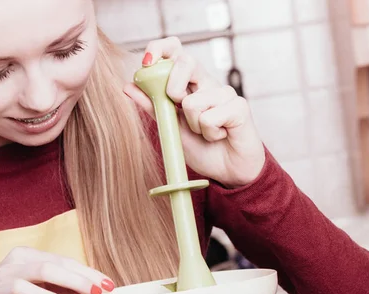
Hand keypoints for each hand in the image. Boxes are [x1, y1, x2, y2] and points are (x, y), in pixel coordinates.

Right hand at [0, 247, 114, 293]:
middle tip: (96, 293)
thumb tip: (97, 288)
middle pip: (43, 269)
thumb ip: (67, 285)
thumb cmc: (18, 293)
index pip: (60, 261)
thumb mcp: (42, 284)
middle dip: (73, 280)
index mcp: (25, 256)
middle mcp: (10, 268)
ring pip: (22, 287)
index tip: (107, 285)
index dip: (85, 273)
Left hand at [124, 37, 265, 188]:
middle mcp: (207, 82)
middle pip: (185, 61)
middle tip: (180, 111)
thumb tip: (127, 86)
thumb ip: (152, 106)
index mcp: (188, 82)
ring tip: (206, 133)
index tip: (146, 63)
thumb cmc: (200, 147)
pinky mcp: (240, 106)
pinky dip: (209, 134)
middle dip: (173, 90)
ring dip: (194, 126)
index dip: (160, 48)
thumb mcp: (169, 126)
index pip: (175, 49)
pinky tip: (219, 136)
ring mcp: (225, 92)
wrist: (226, 170)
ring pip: (193, 102)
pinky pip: (210, 118)